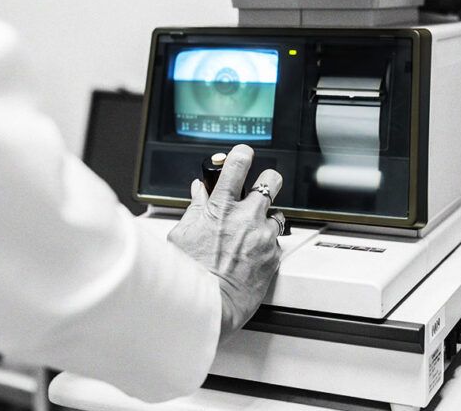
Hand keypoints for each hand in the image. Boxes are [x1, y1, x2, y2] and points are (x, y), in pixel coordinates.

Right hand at [167, 144, 283, 341]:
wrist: (209, 306)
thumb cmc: (189, 275)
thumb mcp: (182, 235)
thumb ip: (195, 208)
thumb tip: (199, 191)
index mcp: (220, 208)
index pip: (237, 165)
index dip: (243, 154)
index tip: (244, 153)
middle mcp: (246, 217)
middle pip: (272, 181)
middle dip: (269, 181)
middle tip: (263, 188)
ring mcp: (263, 236)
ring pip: (278, 215)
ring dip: (267, 221)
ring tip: (252, 235)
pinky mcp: (274, 256)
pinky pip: (275, 244)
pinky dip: (266, 247)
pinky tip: (252, 258)